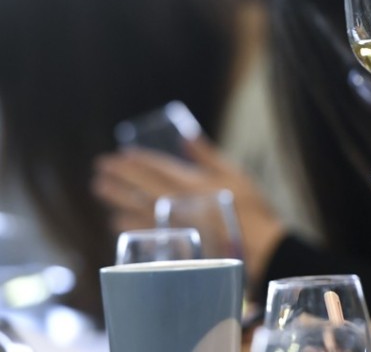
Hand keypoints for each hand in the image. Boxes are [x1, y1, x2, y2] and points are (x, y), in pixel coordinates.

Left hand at [92, 136, 286, 282]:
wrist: (259, 245)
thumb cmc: (251, 207)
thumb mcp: (234, 173)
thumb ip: (207, 155)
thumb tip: (185, 136)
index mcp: (193, 182)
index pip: (158, 167)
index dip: (138, 160)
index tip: (121, 154)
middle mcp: (180, 201)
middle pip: (143, 186)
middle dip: (121, 176)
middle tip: (100, 168)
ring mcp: (176, 223)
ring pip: (138, 207)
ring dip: (117, 197)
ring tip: (100, 188)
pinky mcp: (177, 242)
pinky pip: (145, 230)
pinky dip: (129, 223)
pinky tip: (116, 219)